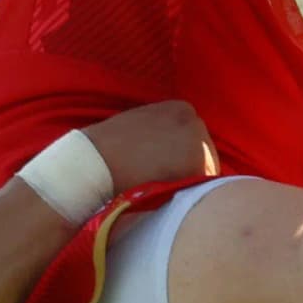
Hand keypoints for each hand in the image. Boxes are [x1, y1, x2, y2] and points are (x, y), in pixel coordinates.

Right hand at [81, 100, 215, 195]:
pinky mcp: (197, 165)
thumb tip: (176, 150)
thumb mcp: (142, 124)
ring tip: (163, 188)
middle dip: (190, 170)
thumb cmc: (111, 146)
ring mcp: (198, 142)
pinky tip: (166, 193)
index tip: (163, 168)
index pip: (195, 139)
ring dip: (190, 183)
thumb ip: (164, 130)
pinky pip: (201, 187)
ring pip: (206, 171)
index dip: (182, 158)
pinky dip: (188, 194)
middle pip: (206, 154)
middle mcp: (195, 120)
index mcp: (181, 108)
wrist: (96, 161)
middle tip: (164, 182)